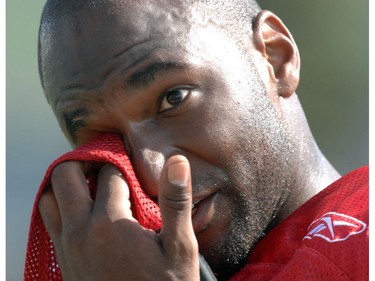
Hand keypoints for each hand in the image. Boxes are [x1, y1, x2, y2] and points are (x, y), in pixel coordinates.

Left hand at [39, 155, 198, 280]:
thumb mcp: (179, 247)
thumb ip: (175, 202)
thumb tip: (177, 162)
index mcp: (110, 223)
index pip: (109, 172)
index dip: (122, 160)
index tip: (131, 160)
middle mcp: (80, 232)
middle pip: (66, 175)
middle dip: (85, 162)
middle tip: (107, 163)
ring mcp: (67, 247)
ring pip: (50, 198)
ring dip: (68, 185)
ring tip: (94, 184)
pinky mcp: (64, 261)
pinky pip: (50, 222)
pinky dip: (62, 206)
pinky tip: (86, 211)